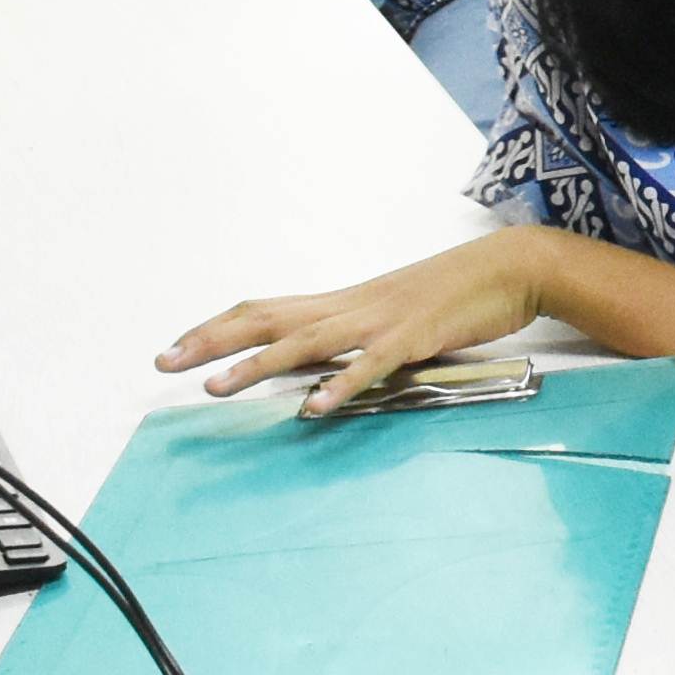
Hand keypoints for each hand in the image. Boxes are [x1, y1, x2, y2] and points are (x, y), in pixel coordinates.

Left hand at [161, 231, 591, 413]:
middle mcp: (349, 306)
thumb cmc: (454, 294)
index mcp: (342, 302)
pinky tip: (313, 406)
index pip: (263, 309)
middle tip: (163, 362)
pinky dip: (339, 385)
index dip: (215, 327)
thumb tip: (317, 366)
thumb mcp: (392, 314)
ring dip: (257, 365)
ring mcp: (380, 320)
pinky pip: (369, 365)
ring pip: (306, 341)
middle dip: (211, 341)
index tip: (173, 348)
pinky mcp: (414, 337)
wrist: (511, 268)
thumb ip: (354, 338)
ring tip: (216, 388)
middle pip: (267, 319)